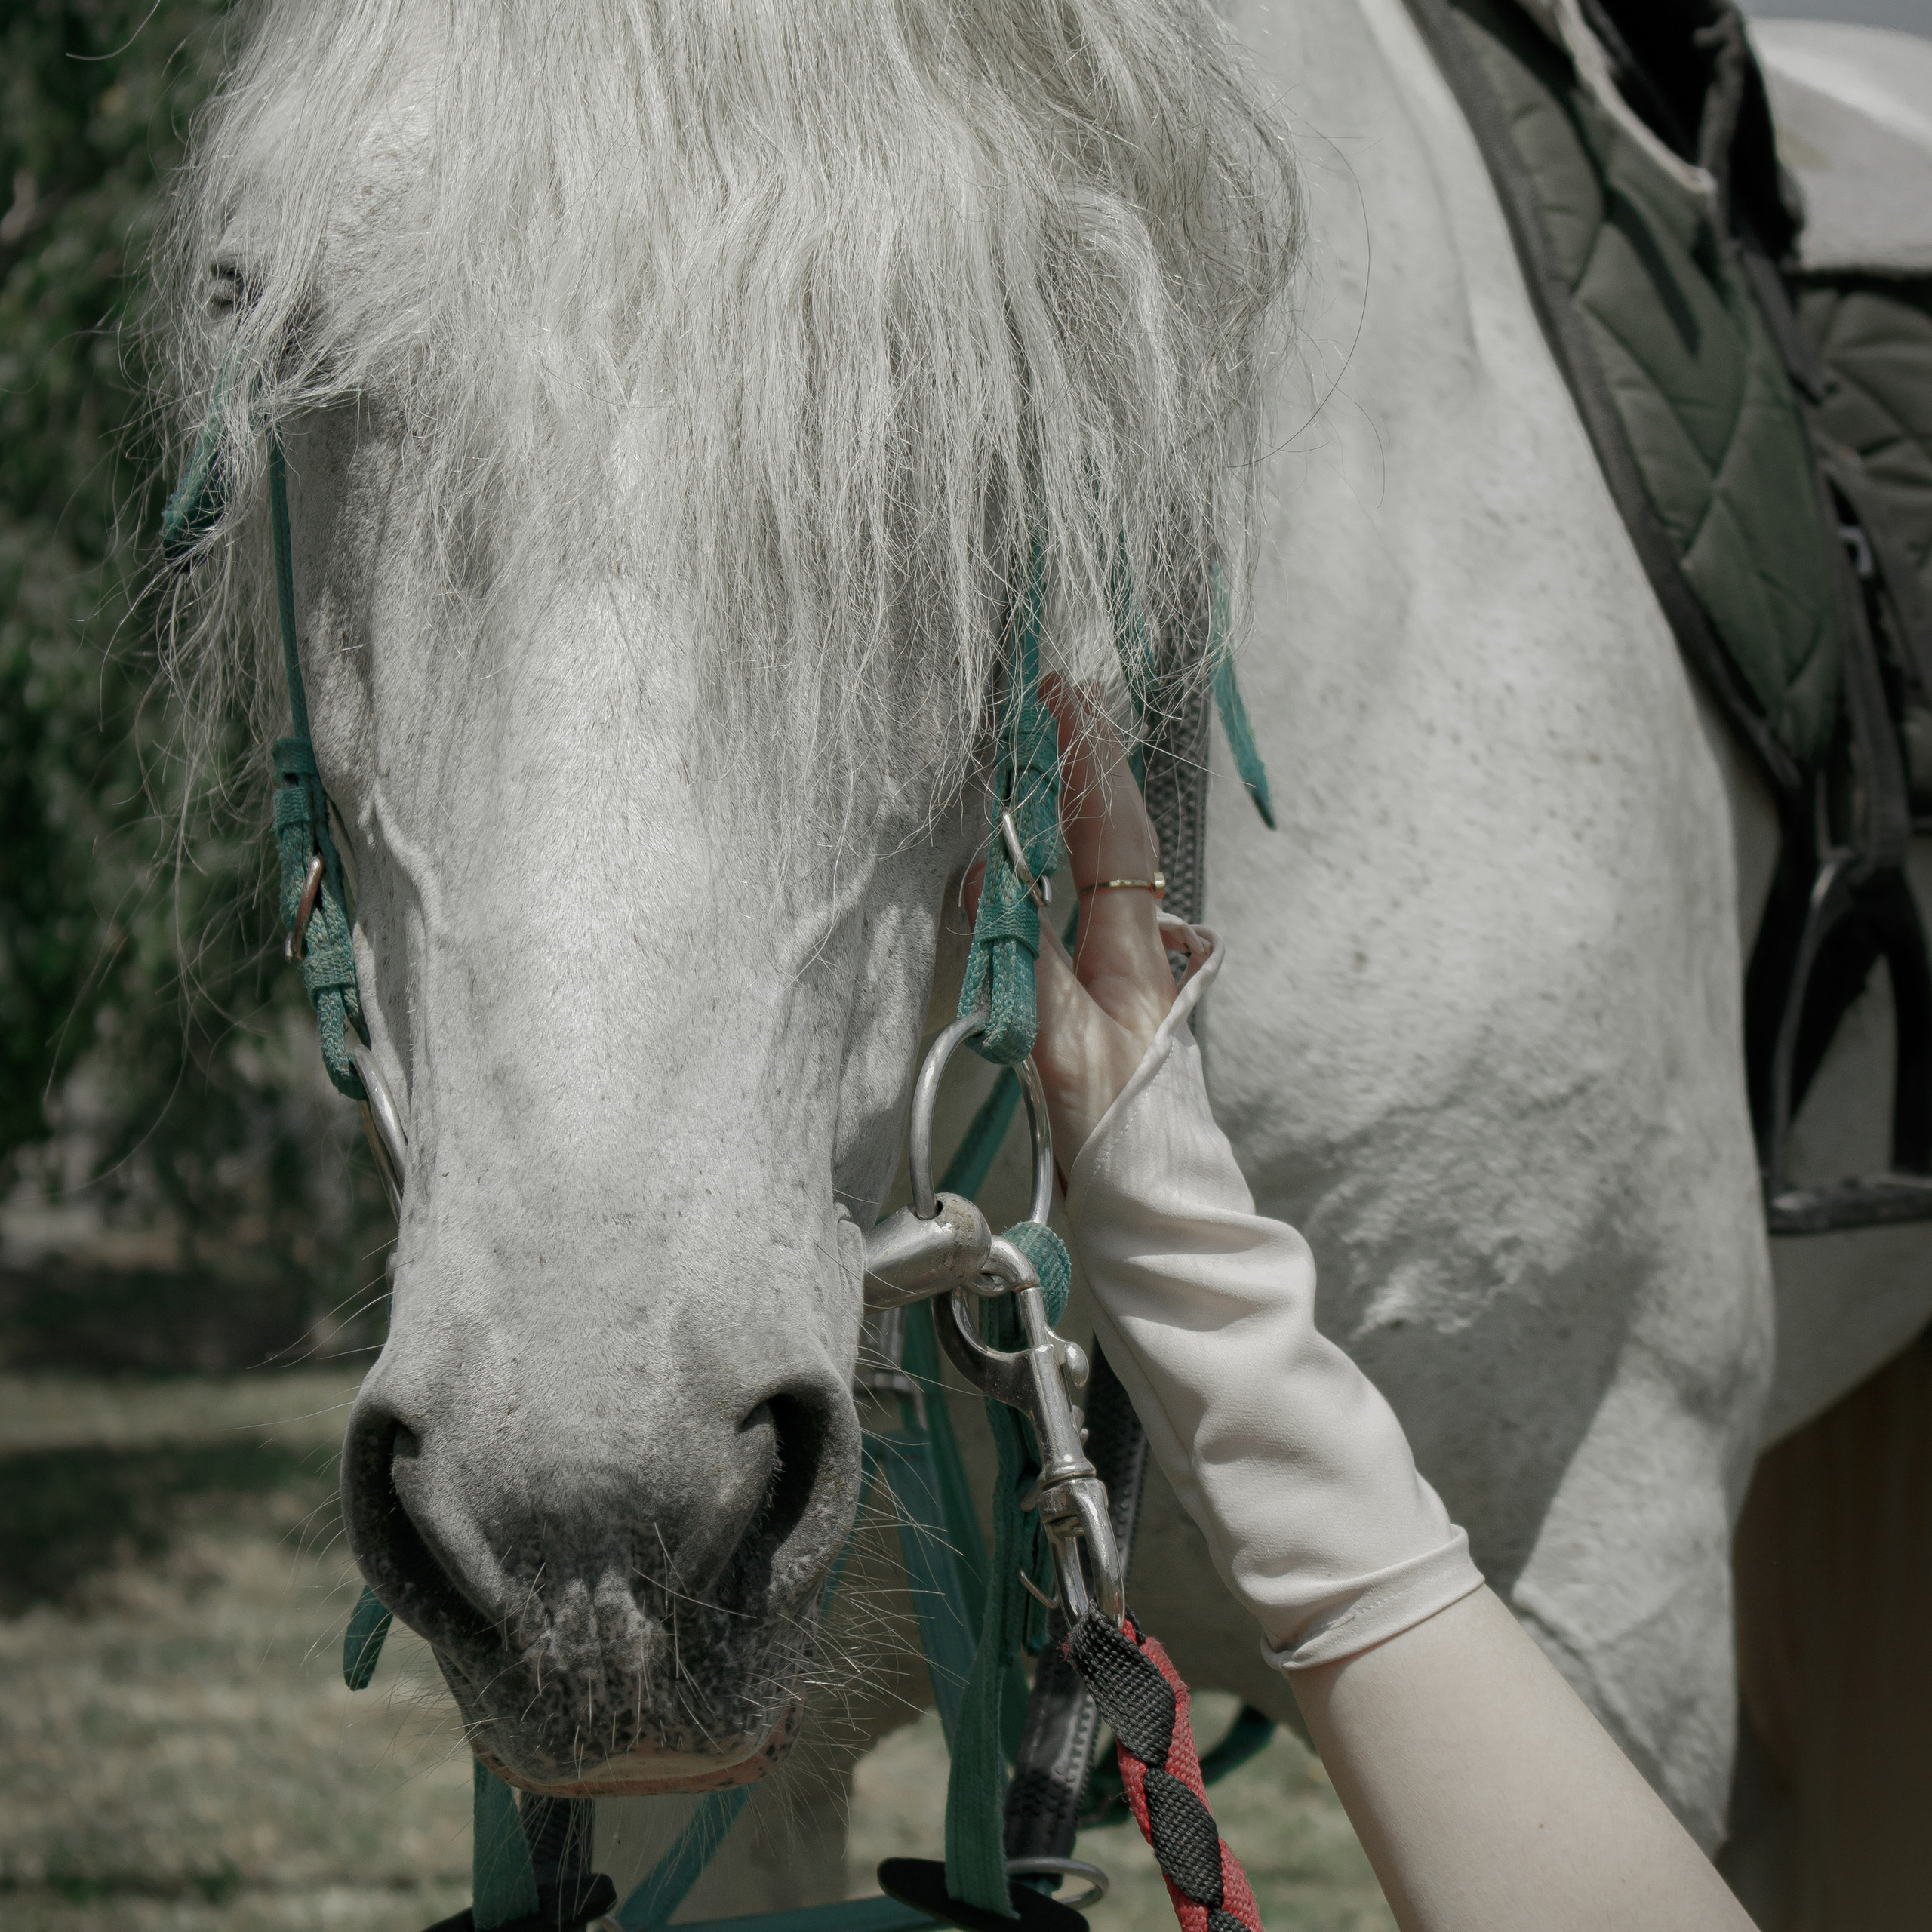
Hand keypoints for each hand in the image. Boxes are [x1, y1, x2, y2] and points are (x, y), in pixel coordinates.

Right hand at [967, 678, 1178, 1160]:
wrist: (1161, 1214)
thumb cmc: (1120, 1141)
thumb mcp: (1064, 1053)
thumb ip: (1029, 966)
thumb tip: (995, 884)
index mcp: (1132, 955)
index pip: (1113, 833)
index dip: (1087, 762)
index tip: (1060, 695)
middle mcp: (1139, 951)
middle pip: (1121, 834)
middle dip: (1092, 760)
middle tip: (1060, 694)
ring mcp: (1130, 973)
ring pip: (1112, 864)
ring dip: (1086, 799)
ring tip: (1059, 743)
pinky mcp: (1112, 999)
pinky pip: (1094, 902)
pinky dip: (1072, 854)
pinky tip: (1050, 849)